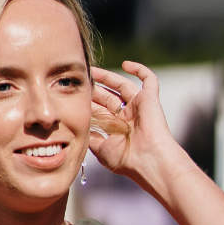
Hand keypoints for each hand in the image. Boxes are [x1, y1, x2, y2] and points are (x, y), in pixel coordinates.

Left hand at [88, 60, 182, 194]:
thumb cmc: (126, 159)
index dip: (88, 102)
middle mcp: (127, 116)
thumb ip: (90, 136)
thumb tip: (78, 125)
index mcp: (117, 128)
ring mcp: (139, 107)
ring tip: (92, 70)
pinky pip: (149, 79)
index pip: (100, 110)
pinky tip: (125, 64)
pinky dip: (139, 69)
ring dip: (107, 77)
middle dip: (94, 88)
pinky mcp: (150, 99)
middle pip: (108, 96)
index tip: (73, 95)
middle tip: (80, 80)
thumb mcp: (100, 149)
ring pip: (122, 85)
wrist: (149, 160)